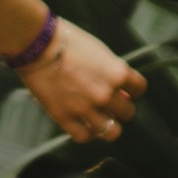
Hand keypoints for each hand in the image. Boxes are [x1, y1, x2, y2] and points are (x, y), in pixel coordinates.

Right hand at [33, 20, 145, 151]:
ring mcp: (85, 108)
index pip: (140, 89)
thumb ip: (111, 71)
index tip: (125, 90)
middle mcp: (105, 94)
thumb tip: (120, 91)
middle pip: (128, 113)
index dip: (133, 89)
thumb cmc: (67, 40)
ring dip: (108, 125)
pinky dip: (87, 133)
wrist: (37, 45)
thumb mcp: (98, 50)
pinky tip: (83, 125)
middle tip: (110, 104)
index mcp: (116, 73)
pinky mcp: (65, 117)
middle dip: (121, 108)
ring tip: (99, 119)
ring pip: (111, 131)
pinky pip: (84, 136)